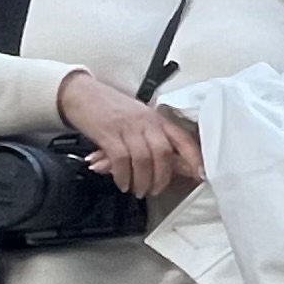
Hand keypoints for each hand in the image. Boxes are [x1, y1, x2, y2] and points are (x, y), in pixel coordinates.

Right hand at [60, 70, 201, 196]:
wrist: (82, 93)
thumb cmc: (113, 110)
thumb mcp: (139, 121)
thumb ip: (154, 140)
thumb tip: (173, 167)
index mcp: (157, 119)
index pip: (182, 138)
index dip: (194, 158)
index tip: (200, 175)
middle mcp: (146, 122)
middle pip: (163, 153)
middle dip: (162, 177)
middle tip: (155, 190)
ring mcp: (127, 127)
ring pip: (143, 159)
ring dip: (142, 180)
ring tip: (138, 190)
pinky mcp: (108, 133)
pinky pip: (121, 160)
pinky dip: (123, 176)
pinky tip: (122, 183)